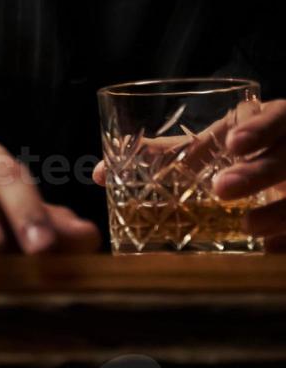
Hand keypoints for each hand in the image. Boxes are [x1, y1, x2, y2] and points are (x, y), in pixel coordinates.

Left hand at [91, 99, 285, 250]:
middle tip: (221, 190)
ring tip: (247, 226)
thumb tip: (100, 173)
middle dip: (257, 173)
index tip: (233, 142)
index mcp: (272, 123)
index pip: (275, 118)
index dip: (258, 128)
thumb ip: (166, 154)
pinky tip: (269, 250)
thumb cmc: (240, 153)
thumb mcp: (211, 146)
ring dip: (276, 211)